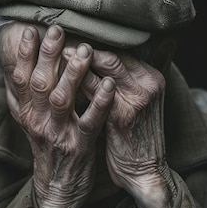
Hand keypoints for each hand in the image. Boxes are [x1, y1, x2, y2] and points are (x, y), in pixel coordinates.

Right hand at [4, 25, 115, 207]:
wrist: (58, 189)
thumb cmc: (47, 149)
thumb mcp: (29, 123)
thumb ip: (20, 98)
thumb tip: (6, 71)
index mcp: (27, 113)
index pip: (20, 79)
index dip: (24, 54)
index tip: (30, 30)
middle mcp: (39, 122)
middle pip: (40, 83)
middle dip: (48, 55)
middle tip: (58, 30)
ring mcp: (59, 134)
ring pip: (62, 99)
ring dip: (74, 73)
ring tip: (85, 50)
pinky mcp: (79, 146)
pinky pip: (90, 122)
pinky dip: (100, 103)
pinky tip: (109, 85)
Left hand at [66, 46, 176, 207]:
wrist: (145, 171)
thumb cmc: (133, 138)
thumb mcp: (132, 104)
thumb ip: (118, 83)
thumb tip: (89, 64)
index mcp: (150, 77)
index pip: (117, 50)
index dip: (91, 41)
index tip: (67, 36)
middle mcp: (147, 84)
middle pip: (112, 53)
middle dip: (82, 45)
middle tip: (56, 36)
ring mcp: (137, 99)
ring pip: (107, 66)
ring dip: (79, 58)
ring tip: (56, 51)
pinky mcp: (124, 117)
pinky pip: (98, 93)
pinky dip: (79, 84)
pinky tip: (60, 81)